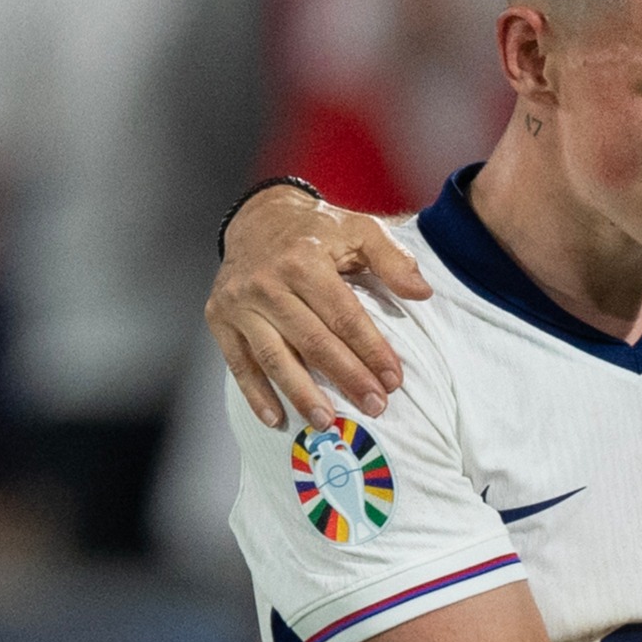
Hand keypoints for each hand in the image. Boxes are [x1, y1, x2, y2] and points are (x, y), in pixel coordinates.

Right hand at [210, 187, 430, 432]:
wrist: (258, 218)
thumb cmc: (316, 231)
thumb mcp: (359, 229)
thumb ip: (393, 258)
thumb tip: (422, 292)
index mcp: (304, 259)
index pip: (344, 315)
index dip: (371, 350)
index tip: (393, 380)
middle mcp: (267, 281)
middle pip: (313, 341)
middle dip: (347, 378)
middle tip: (374, 407)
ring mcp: (239, 303)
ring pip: (275, 358)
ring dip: (302, 394)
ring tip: (327, 423)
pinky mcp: (219, 318)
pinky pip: (238, 363)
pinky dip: (256, 394)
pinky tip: (275, 418)